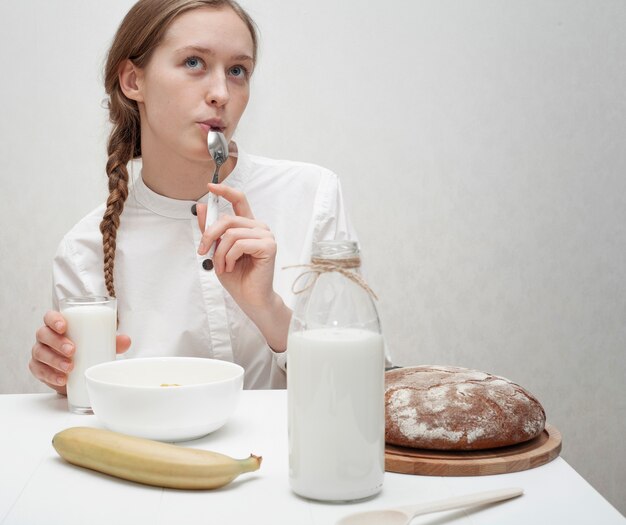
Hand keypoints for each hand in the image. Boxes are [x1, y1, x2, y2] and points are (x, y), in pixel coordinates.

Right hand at [29, 310, 130, 394]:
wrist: (80, 372)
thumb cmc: (88, 349)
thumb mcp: (101, 343)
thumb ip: (114, 341)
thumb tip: (126, 340)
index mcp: (59, 325)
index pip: (50, 317)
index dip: (54, 320)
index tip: (64, 326)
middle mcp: (46, 337)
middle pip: (43, 334)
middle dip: (57, 342)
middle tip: (72, 350)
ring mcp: (41, 353)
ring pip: (40, 353)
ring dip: (54, 360)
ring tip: (70, 367)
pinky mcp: (39, 369)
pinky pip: (39, 371)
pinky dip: (50, 375)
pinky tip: (62, 379)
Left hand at [197, 183, 290, 350]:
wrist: (250, 299)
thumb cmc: (237, 277)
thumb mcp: (217, 251)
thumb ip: (210, 230)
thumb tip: (201, 207)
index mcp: (248, 226)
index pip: (239, 199)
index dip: (225, 190)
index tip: (210, 186)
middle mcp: (259, 227)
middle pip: (228, 218)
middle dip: (210, 235)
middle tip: (203, 251)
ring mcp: (265, 236)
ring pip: (231, 233)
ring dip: (220, 253)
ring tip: (222, 267)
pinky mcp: (268, 246)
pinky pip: (239, 244)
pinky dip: (229, 257)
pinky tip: (232, 267)